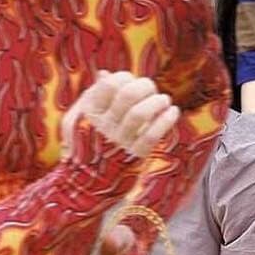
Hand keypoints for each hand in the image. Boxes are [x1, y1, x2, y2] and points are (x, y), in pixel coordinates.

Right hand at [61, 71, 179, 159]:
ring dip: (157, 102)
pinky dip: (166, 121)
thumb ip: (93, 95)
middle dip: (145, 86)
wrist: (87, 180)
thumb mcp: (81, 117)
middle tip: (151, 90)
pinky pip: (152, 135)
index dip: (125, 77)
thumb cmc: (87, 142)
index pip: (111, 83)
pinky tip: (173, 112)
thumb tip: (105, 74)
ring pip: (140, 113)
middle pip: (128, 94)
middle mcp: (104, 124)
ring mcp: (119, 140)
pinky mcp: (135, 154)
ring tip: (164, 100)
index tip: (131, 83)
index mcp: (91, 111)